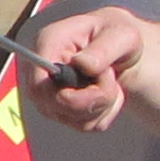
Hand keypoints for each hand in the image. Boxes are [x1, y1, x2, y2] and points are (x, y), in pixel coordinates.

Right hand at [19, 5, 146, 131]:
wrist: (119, 49)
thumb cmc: (117, 35)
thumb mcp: (121, 35)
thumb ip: (103, 49)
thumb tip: (82, 64)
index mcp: (48, 44)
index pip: (38, 85)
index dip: (66, 95)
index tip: (98, 81)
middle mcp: (41, 71)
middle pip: (56, 106)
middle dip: (94, 98)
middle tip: (111, 76)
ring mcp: (47, 94)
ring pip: (73, 118)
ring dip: (101, 105)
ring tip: (108, 79)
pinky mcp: (60, 110)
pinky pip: (84, 125)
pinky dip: (103, 113)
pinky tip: (105, 91)